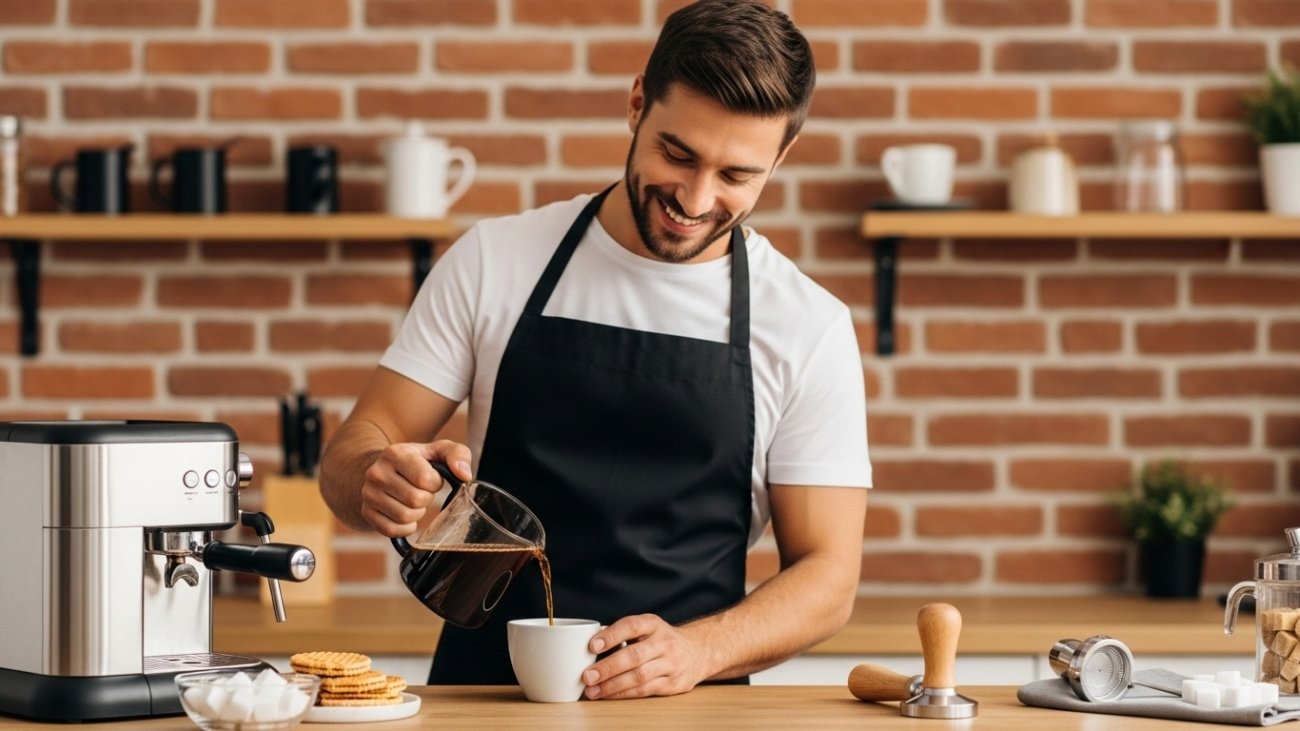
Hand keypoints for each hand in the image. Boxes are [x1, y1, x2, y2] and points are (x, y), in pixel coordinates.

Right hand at [359, 439, 471, 536]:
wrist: (384, 470)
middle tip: (421, 491)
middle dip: (426, 499)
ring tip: (413, 501)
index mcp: (395, 453)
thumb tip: (465, 475)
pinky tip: (406, 515)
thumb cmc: (418, 462)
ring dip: (417, 513)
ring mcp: (368, 494)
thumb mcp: (439, 451)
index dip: (435, 483)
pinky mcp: (366, 513)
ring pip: (405, 517)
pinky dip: (405, 527)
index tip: (431, 478)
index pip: (425, 479)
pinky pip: (392, 530)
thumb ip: (458, 455)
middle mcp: (377, 473)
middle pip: (416, 500)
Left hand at [581, 614, 710, 699]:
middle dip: (608, 667)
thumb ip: (622, 634)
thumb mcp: (646, 628)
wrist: (698, 651)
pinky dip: (624, 694)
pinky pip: (645, 690)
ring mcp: (671, 664)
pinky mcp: (673, 684)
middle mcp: (665, 642)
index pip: (632, 626)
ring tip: (593, 690)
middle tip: (587, 675)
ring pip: (639, 676)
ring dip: (612, 685)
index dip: (611, 635)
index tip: (592, 645)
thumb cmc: (661, 640)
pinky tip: (609, 695)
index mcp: (654, 624)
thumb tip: (590, 644)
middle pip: (634, 656)